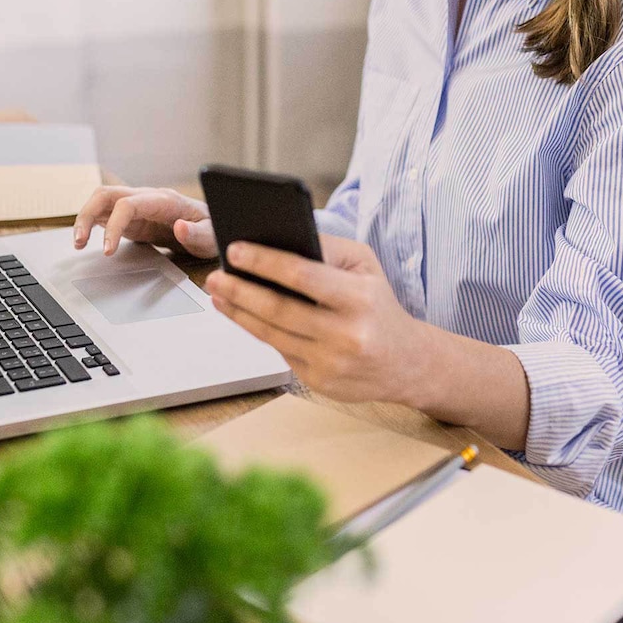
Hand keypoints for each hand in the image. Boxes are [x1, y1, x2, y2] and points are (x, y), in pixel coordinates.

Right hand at [72, 186, 217, 258]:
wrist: (211, 227)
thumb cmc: (211, 229)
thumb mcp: (212, 236)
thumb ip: (198, 233)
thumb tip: (179, 227)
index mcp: (164, 200)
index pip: (128, 205)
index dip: (114, 226)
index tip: (107, 250)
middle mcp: (146, 198)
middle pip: (106, 194)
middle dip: (87, 214)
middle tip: (79, 241)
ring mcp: (137, 207)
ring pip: (101, 202)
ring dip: (85, 218)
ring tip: (78, 243)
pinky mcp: (132, 218)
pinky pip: (106, 215)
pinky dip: (92, 225)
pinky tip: (85, 240)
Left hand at [205, 235, 438, 405]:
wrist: (407, 362)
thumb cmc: (378, 304)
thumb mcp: (365, 266)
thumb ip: (326, 249)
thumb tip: (275, 240)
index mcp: (359, 298)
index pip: (303, 276)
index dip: (264, 262)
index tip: (235, 250)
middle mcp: (346, 334)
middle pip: (278, 309)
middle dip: (240, 290)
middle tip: (215, 275)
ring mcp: (331, 362)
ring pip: (272, 334)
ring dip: (238, 312)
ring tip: (218, 293)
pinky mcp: (320, 382)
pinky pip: (280, 351)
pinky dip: (257, 330)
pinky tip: (240, 314)